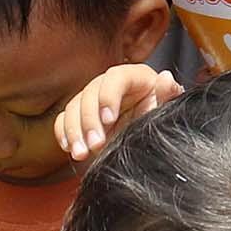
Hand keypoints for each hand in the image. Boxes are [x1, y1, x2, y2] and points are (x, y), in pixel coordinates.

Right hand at [55, 63, 183, 159]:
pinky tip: (70, 149)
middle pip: (90, 93)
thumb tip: (166, 78)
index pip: (115, 78)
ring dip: (74, 131)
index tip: (109, 119)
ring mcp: (91, 100)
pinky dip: (64, 134)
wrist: (149, 138)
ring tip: (81, 153)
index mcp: (132, 77)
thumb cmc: (160, 119)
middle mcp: (108, 85)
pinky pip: (63, 120)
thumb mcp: (165, 109)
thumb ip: (167, 94)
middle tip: (96, 144)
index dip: (109, 96)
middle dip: (89, 121)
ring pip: (73, 107)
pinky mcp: (79, 116)